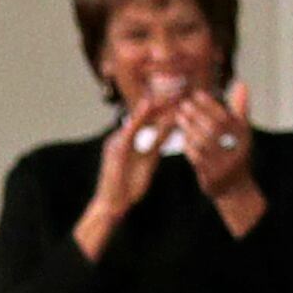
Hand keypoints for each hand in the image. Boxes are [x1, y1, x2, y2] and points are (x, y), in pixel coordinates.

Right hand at [74, 92, 166, 254]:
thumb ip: (157, 144)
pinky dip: (138, 117)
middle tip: (179, 87)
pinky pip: (129, 129)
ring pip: (137, 118)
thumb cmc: (129, 187)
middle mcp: (121, 135)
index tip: (181, 95)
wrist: (111, 205)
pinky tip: (149, 105)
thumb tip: (169, 129)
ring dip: (152, 103)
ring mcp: (117, 141)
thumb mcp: (149, 161)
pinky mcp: (115, 149)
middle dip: (161, 100)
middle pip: (143, 113)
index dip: (164, 105)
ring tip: (168, 90)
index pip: (148, 117)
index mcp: (130, 138)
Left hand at [179, 80, 261, 224]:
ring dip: (189, 128)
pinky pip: (196, 158)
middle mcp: (237, 150)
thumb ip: (240, 109)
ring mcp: (224, 165)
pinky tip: (183, 137)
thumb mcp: (242, 132)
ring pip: (203, 143)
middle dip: (197, 114)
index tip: (196, 94)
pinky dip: (188, 145)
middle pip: (213, 129)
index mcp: (244, 137)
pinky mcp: (212, 177)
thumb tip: (242, 84)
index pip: (225, 116)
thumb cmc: (235, 152)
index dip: (209, 104)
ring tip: (180, 117)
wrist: (235, 188)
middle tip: (183, 105)